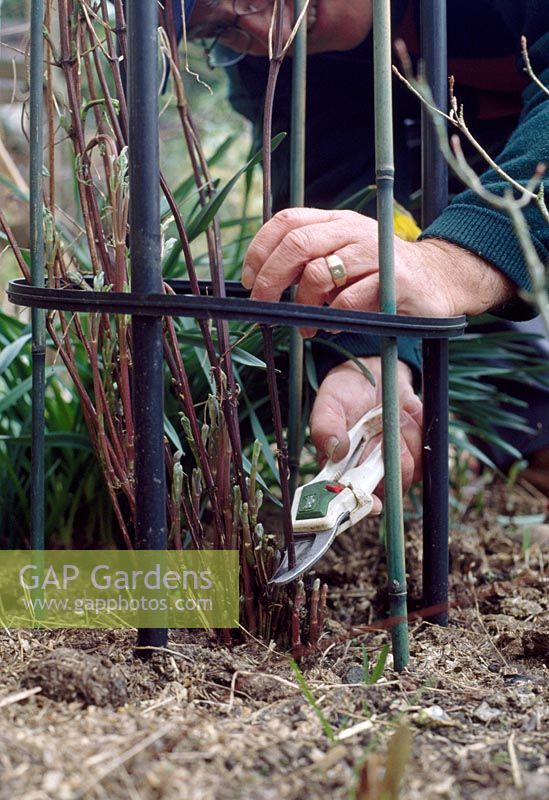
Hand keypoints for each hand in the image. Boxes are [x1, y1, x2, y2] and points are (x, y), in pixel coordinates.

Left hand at [242, 208, 513, 327]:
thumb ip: (310, 261)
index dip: (259, 250)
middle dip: (271, 279)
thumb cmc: (380, 273)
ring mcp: (374, 252)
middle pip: (297, 245)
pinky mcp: (394, 279)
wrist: (439, 278)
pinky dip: (334, 317)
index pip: (286, 221)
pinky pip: (349, 300)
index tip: (248, 280)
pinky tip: (336, 324)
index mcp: (336, 221)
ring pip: (319, 274)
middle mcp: (353, 229)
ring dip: (305, 306)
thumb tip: (261, 284)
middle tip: (263, 306)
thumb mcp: (344, 257)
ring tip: (308, 326)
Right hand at [310, 357, 422, 501]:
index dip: (366, 504)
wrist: (372, 373)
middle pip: (391, 488)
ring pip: (413, 467)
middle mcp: (370, 473)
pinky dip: (418, 427)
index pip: (355, 500)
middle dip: (390, 459)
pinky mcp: (418, 451)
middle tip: (380, 432)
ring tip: (388, 415)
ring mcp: (397, 464)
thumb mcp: (328, 403)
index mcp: (343, 471)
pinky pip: (428, 449)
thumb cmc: (344, 393)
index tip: (374, 501)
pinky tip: (404, 413)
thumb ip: (325, 426)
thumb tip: (336, 449)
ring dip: (404, 436)